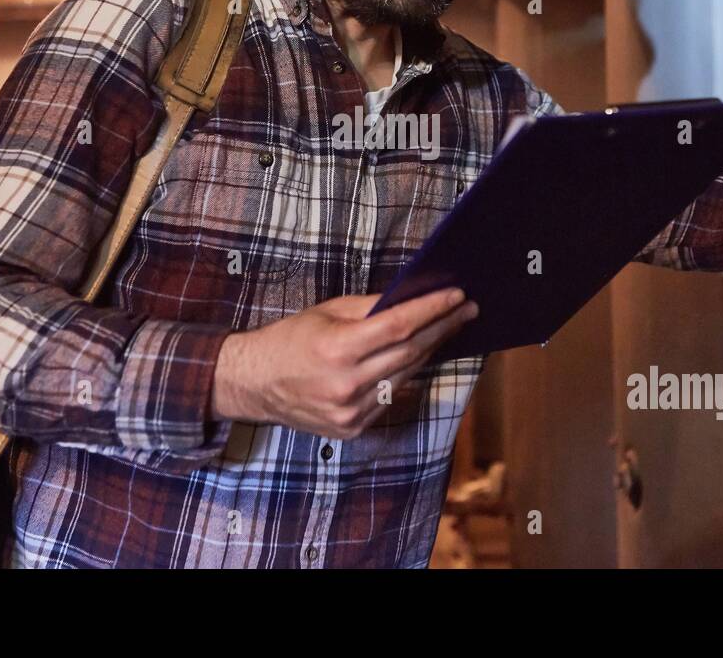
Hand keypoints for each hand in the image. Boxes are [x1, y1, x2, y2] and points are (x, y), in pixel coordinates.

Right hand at [211, 289, 478, 438]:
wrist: (254, 384)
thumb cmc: (290, 340)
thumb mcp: (326, 312)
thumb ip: (370, 307)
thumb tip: (411, 298)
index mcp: (337, 349)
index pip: (399, 326)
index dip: (432, 309)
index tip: (458, 295)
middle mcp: (346, 384)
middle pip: (410, 352)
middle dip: (443, 328)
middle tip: (468, 309)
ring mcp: (351, 412)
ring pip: (405, 375)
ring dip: (431, 350)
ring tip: (449, 328)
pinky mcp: (352, 428)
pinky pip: (390, 396)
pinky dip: (406, 374)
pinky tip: (419, 356)